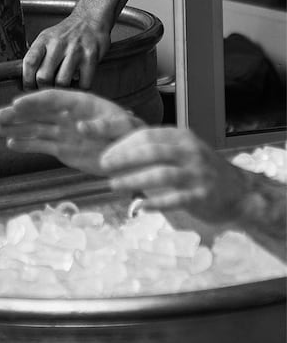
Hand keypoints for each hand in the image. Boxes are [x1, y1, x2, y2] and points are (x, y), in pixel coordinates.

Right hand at [0, 88, 137, 174]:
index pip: (53, 98)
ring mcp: (64, 132)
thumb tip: (80, 127)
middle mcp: (67, 116)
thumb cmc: (129, 135)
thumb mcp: (121, 127)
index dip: (34, 101)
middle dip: (17, 114)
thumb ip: (102, 126)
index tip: (17, 103)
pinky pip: (41, 145)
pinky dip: (26, 145)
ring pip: (35, 129)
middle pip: (38, 112)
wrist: (133, 155)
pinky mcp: (63, 149)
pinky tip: (10, 143)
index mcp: (80, 103)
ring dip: (15, 128)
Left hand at [21, 12, 109, 89]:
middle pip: (44, 77)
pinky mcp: (91, 58)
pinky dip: (78, 89)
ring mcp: (75, 51)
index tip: (29, 88)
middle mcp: (58, 44)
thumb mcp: (47, 38)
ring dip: (61, 91)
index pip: (29, 63)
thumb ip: (36, 56)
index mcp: (44, 40)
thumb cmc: (67, 32)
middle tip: (47, 90)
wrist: (91, 19)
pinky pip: (82, 84)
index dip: (26, 80)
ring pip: (62, 83)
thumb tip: (22, 76)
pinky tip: (77, 84)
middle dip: (43, 89)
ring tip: (62, 88)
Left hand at [99, 127, 249, 223]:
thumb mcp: (182, 151)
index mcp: (182, 138)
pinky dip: (155, 203)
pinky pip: (175, 199)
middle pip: (152, 151)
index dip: (122, 144)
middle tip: (103, 166)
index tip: (103, 154)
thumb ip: (157, 149)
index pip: (147, 135)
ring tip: (114, 185)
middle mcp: (190, 152)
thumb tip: (118, 150)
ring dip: (134, 179)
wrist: (239, 192)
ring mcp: (197, 174)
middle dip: (124, 158)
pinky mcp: (202, 196)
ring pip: (161, 174)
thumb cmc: (201, 171)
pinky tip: (139, 207)